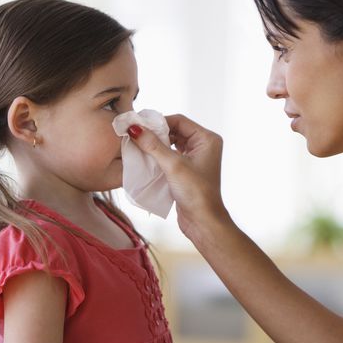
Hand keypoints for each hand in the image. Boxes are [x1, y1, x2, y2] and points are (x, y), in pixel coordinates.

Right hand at [128, 114, 228, 237]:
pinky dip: (158, 155)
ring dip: (156, 145)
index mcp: (207, 139)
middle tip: (135, 135)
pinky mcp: (187, 170)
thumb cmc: (195, 192)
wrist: (202, 221)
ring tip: (138, 145)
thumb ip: (153, 145)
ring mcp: (196, 158)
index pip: (179, 121)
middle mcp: (204, 146)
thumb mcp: (173, 165)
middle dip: (156, 133)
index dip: (158, 122)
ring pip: (171, 143)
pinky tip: (146, 157)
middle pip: (175, 130)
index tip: (138, 125)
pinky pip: (171, 155)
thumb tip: (134, 128)